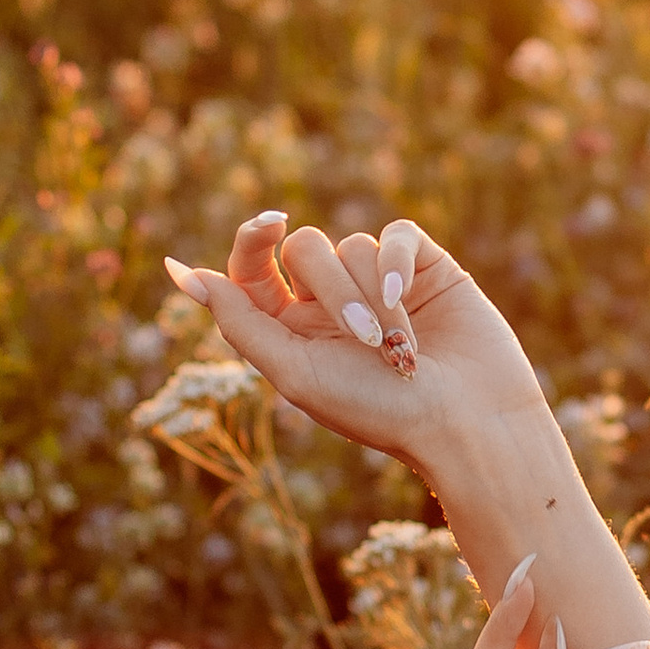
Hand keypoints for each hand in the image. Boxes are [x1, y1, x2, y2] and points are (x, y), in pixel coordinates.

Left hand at [157, 211, 649, 648]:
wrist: (466, 423)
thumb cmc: (377, 411)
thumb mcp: (295, 372)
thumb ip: (240, 320)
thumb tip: (183, 274)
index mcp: (289, 328)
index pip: (252, 266)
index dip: (252, 240)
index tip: (269, 225)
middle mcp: (330, 301)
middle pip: (306, 248)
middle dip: (332, 290)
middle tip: (363, 341)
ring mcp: (378, 281)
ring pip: (352, 244)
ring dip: (373, 297)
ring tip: (400, 349)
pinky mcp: (423, 267)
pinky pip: (395, 234)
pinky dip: (398, 263)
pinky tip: (411, 296)